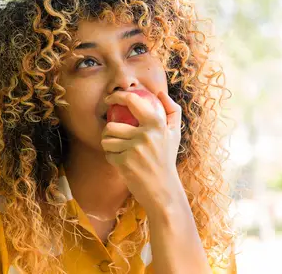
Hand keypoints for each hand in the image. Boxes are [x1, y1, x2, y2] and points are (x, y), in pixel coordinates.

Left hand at [101, 90, 182, 211]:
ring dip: (108, 145)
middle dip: (107, 131)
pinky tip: (121, 162)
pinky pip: (108, 154)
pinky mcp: (125, 163)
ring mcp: (134, 149)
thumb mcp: (175, 134)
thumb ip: (172, 111)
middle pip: (111, 125)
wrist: (163, 190)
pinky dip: (112, 158)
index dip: (117, 96)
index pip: (132, 100)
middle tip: (112, 135)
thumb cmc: (166, 159)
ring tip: (117, 149)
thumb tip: (160, 93)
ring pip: (106, 140)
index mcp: (157, 123)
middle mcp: (146, 134)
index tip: (109, 100)